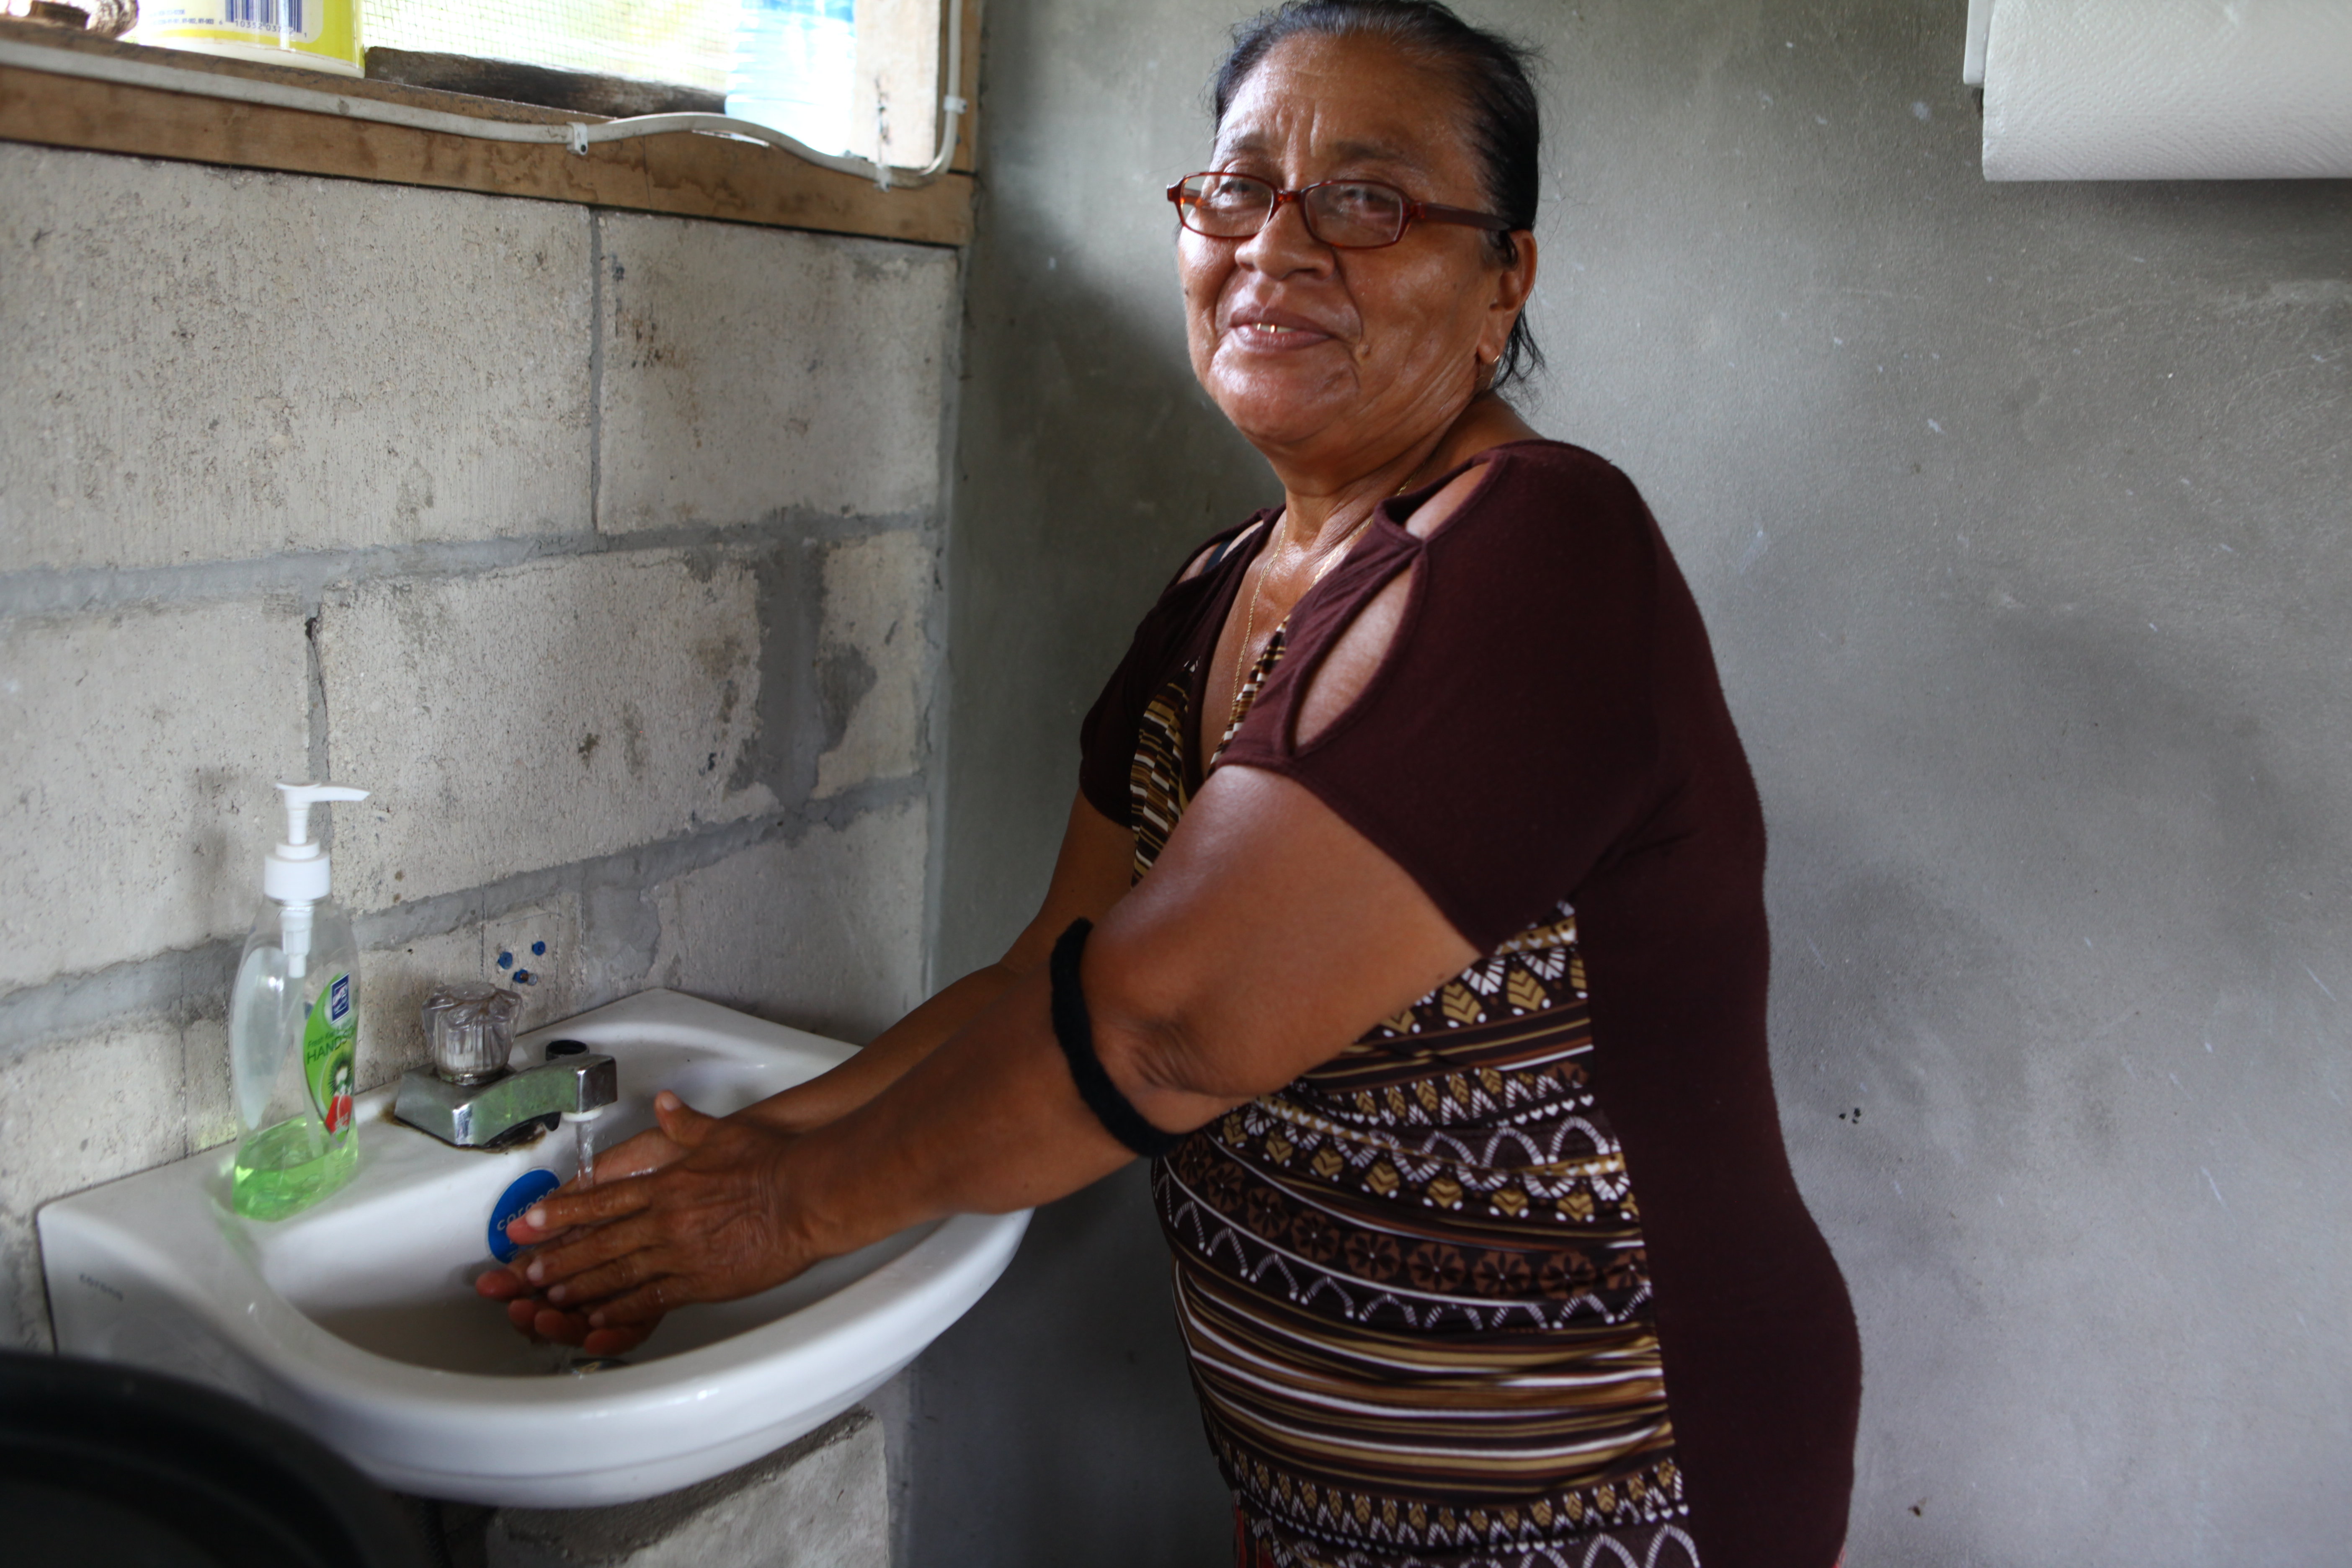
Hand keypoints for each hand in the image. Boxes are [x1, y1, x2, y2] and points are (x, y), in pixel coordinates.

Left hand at [483, 1091, 812, 1351]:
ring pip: (617, 1273)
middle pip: (599, 1241)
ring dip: (580, 1284)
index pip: (600, 1198)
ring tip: (549, 1296)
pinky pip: (651, 1300)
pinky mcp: (701, 1282)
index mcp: (666, 1183)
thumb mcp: (723, 1133)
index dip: (562, 1212)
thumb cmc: (771, 1162)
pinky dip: (620, 1310)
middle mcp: (665, 1219)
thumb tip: (665, 1104)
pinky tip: (599, 1317)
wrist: (805, 1196)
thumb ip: (686, 1123)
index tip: (530, 1221)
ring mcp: (681, 1253)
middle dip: (558, 1256)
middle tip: (525, 1271)